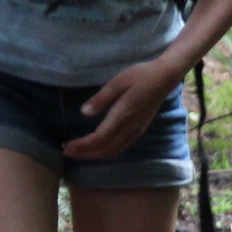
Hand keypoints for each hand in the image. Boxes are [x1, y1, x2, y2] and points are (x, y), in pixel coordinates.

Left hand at [65, 59, 182, 159]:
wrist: (164, 78)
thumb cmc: (140, 76)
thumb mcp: (118, 82)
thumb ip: (101, 98)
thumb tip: (83, 112)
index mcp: (123, 115)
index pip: (100, 138)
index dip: (83, 146)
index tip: (67, 146)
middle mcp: (130, 128)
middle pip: (105, 149)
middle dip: (85, 153)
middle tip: (67, 152)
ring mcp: (136, 131)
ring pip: (113, 151)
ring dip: (94, 155)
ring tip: (78, 152)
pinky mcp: (138, 131)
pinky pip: (120, 148)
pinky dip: (105, 152)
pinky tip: (97, 148)